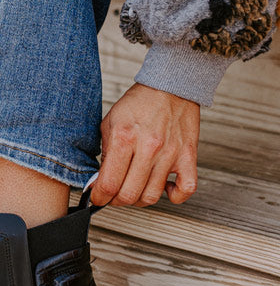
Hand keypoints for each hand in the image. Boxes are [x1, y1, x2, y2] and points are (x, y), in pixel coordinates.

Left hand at [90, 83, 199, 207]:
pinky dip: (174, 196)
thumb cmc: (140, 103)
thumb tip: (99, 180)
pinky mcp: (188, 156)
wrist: (170, 85)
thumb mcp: (110, 123)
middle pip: (129, 195)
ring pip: (152, 196)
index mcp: (124, 138)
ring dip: (138, 199)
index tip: (98, 197)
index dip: (99, 197)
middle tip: (113, 195)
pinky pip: (186, 189)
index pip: (109, 184)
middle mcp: (149, 148)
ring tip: (134, 189)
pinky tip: (164, 187)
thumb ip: (105, 153)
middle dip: (116, 200)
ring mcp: (170, 154)